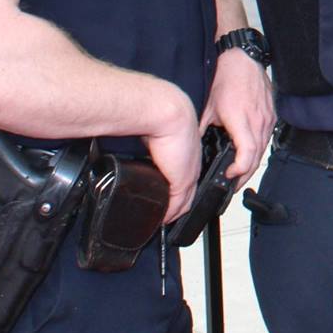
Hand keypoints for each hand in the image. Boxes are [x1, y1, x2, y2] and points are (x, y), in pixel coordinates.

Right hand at [143, 84, 204, 221]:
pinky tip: (161, 220)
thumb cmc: (160, 116)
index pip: (187, 177)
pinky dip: (168, 214)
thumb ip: (155, 144)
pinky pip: (176, 205)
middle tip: (165, 215)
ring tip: (161, 220)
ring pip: (184, 202)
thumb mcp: (159, 132)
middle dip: (178, 206)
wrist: (166, 112)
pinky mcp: (182, 181)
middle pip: (189, 193)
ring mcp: (188, 173)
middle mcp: (191, 164)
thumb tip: (141, 146)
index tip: (169, 199)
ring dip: (173, 213)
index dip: (180, 190)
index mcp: (188, 152)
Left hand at [199, 48, 275, 190]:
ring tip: (240, 173)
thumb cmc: (227, 78)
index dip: (239, 170)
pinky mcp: (271, 115)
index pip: (247, 154)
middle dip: (245, 175)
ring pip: (263, 150)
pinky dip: (258, 149)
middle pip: (256, 158)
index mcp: (241, 119)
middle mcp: (258, 120)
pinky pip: (266, 138)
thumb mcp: (208, 108)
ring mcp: (267, 118)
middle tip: (233, 184)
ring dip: (252, 163)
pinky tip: (249, 154)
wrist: (243, 58)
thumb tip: (194, 147)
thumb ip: (203, 130)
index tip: (229, 175)